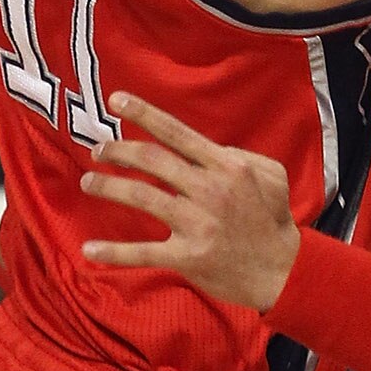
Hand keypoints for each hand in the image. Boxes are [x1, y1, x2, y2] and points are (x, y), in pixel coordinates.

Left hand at [79, 90, 301, 311]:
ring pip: (142, 197)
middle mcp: (208, 190)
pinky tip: (89, 250)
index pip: (176, 133)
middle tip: (97, 150)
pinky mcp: (187, 257)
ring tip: (87, 182)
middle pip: (152, 161)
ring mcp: (197, 224)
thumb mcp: (270, 174)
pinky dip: (114, 252)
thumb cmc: (273, 219)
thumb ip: (237, 155)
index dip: (144, 114)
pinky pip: (144, 252)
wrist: (282, 271)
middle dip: (118, 151)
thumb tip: (205, 148)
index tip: (116, 99)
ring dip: (109, 187)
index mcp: (226, 166)